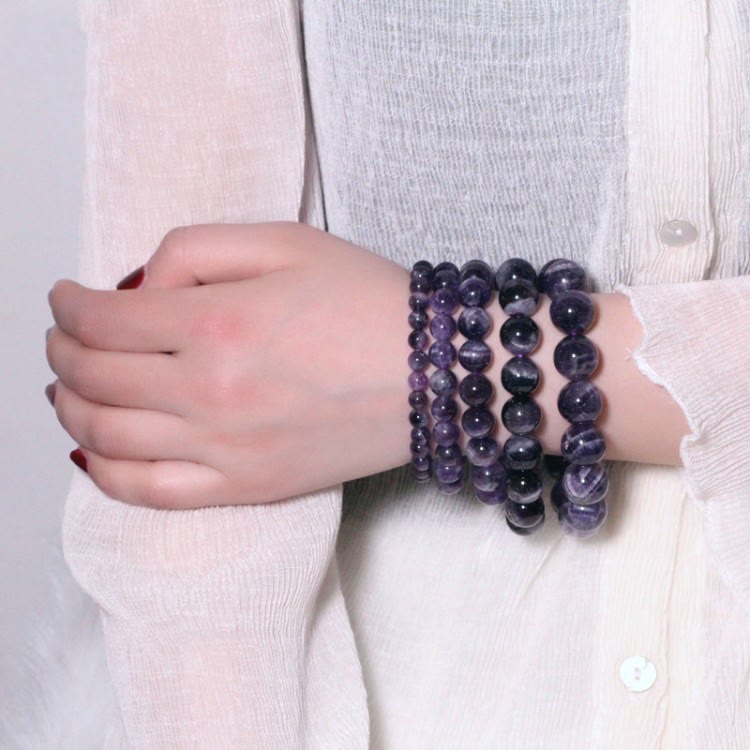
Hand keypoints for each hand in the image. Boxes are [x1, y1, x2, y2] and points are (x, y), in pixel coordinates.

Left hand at [46, 221, 412, 508]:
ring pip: (106, 439)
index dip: (67, 304)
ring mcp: (226, 450)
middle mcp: (210, 392)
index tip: (65, 296)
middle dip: (61, 351)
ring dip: (69, 408)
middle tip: (63, 336)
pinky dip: (104, 474)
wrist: (438, 375)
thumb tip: (139, 289)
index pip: (101, 320)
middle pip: (92, 378)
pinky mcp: (248, 486)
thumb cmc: (370, 303)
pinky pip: (149, 493)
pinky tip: (94, 452)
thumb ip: (195, 249)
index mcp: (217, 322)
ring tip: (68, 388)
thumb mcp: (286, 242)